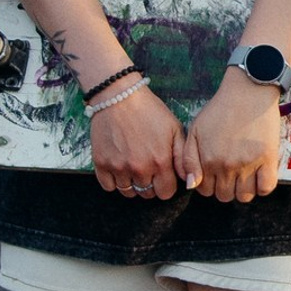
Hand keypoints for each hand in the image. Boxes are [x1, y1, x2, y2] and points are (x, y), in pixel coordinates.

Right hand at [89, 79, 184, 199]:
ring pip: (128, 192)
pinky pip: (108, 186)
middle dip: (150, 184)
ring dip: (132, 184)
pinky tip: (119, 167)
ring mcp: (118, 167)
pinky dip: (114, 181)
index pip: (166, 193)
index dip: (166, 185)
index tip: (164, 176)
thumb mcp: (174, 129)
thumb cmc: (149, 111)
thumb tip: (189, 181)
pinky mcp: (101, 163)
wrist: (119, 97)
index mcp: (160, 161)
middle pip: (147, 194)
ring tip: (134, 167)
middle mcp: (139, 168)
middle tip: (148, 167)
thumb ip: (183, 157)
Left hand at [180, 72, 282, 202]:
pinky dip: (262, 187)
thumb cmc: (221, 108)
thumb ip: (189, 159)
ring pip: (244, 196)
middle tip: (230, 174)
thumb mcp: (195, 130)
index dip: (209, 184)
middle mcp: (227, 165)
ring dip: (243, 190)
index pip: (205, 190)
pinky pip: (266, 187)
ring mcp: (249, 163)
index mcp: (208, 160)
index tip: (215, 175)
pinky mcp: (268, 158)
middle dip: (225, 188)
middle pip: (224, 196)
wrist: (248, 91)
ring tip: (245, 176)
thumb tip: (193, 186)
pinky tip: (259, 177)